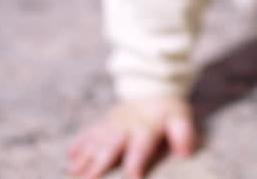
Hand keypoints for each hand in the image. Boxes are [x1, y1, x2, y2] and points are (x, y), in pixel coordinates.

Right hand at [67, 95, 197, 178]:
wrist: (153, 86)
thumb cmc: (169, 110)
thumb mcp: (181, 118)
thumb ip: (184, 135)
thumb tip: (186, 154)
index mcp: (146, 129)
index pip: (140, 148)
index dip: (136, 163)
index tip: (132, 178)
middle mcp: (126, 127)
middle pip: (111, 146)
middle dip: (99, 162)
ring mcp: (113, 124)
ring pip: (97, 141)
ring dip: (85, 156)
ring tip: (74, 171)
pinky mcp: (105, 121)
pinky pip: (90, 132)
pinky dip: (80, 143)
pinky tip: (70, 156)